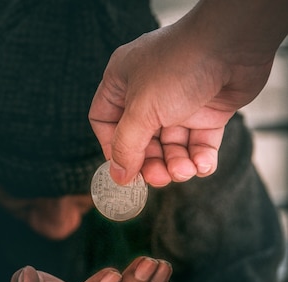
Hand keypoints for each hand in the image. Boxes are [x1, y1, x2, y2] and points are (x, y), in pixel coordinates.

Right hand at [88, 0, 286, 186]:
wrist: (235, 44)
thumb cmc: (180, 65)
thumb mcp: (142, 109)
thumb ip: (126, 146)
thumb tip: (118, 176)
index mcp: (122, 82)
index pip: (105, 121)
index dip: (111, 147)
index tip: (124, 169)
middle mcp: (148, 92)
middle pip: (140, 140)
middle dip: (150, 162)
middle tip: (159, 178)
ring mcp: (178, 102)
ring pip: (171, 145)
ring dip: (176, 164)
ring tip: (185, 171)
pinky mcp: (207, 109)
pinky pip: (198, 142)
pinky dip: (200, 157)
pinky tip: (203, 164)